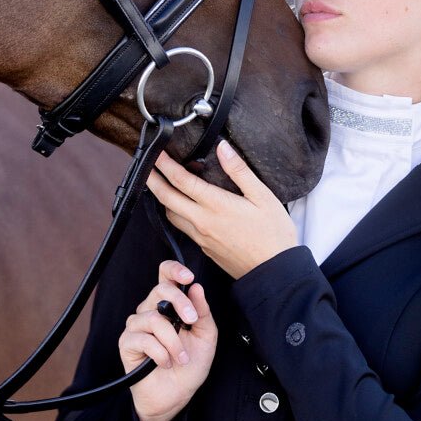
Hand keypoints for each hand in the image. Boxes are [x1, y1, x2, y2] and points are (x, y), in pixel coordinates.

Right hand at [120, 259, 217, 420]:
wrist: (176, 396)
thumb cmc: (190, 365)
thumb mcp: (206, 337)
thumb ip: (202, 311)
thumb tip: (196, 287)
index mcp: (169, 306)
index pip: (165, 276)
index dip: (174, 269)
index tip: (188, 277)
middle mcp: (150, 311)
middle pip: (160, 290)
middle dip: (179, 303)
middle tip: (191, 320)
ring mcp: (137, 326)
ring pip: (154, 319)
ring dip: (173, 341)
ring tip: (181, 358)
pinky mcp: (127, 343)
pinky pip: (144, 339)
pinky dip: (161, 353)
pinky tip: (166, 363)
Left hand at [147, 141, 297, 280]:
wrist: (274, 272)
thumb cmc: (274, 234)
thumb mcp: (263, 197)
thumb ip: (239, 171)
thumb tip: (223, 148)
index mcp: (216, 205)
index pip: (182, 181)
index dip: (166, 165)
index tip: (158, 153)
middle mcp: (203, 222)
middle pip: (167, 199)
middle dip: (153, 180)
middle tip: (146, 165)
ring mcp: (202, 237)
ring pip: (171, 215)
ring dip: (162, 198)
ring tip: (161, 184)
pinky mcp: (205, 248)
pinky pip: (183, 228)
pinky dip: (175, 213)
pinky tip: (181, 206)